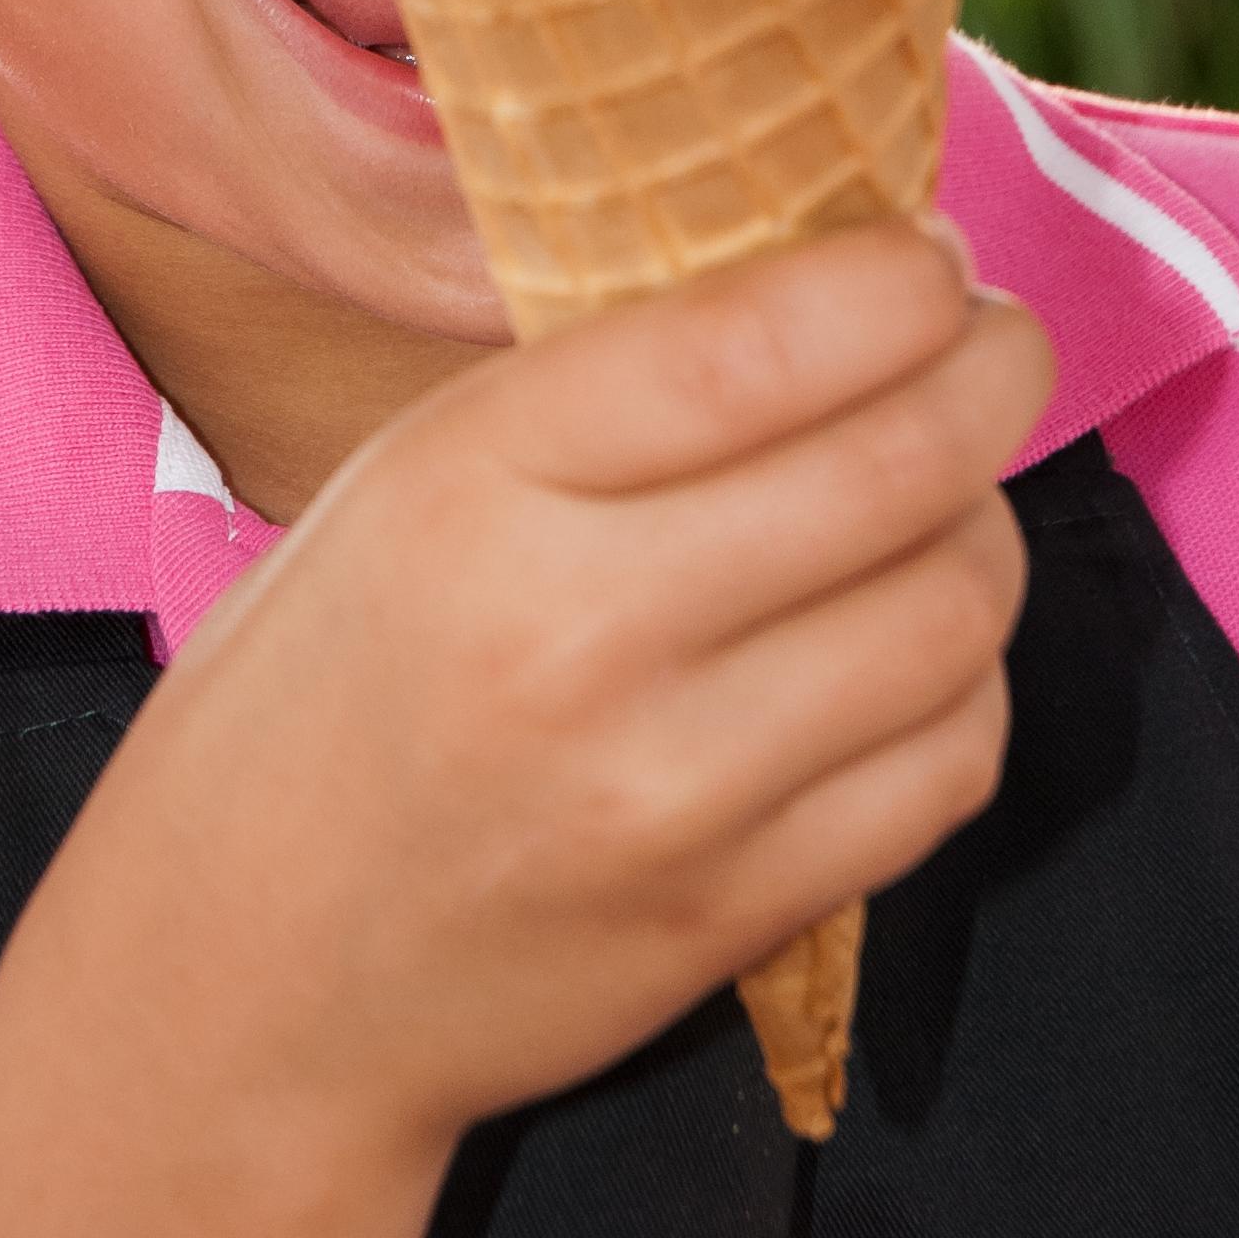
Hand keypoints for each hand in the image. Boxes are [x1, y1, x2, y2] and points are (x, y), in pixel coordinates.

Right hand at [80, 221, 1052, 1159]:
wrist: (243, 980)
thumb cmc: (319, 693)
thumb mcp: (401, 488)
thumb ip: (601, 397)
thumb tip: (842, 290)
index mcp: (472, 488)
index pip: (760, 341)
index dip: (900, 278)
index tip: (929, 257)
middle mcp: (575, 635)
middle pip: (900, 464)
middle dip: (995, 372)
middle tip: (995, 345)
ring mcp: (665, 793)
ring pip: (955, 611)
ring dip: (984, 528)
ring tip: (942, 501)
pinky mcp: (731, 915)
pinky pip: (948, 765)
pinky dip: (965, 682)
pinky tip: (909, 651)